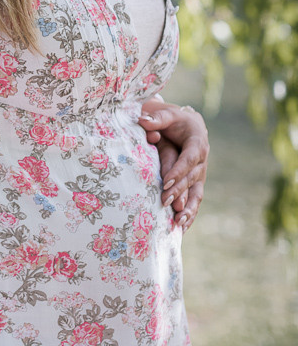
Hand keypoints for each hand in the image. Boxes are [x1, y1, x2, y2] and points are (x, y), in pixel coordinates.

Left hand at [139, 100, 208, 230]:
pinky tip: (181, 229)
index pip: (189, 159)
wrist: (186, 125)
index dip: (179, 171)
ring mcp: (200, 173)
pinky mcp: (196, 183)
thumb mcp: (166, 115)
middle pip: (192, 179)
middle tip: (165, 203)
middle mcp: (202, 160)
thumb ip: (156, 118)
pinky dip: (189, 214)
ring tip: (179, 224)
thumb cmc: (174, 120)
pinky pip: (194, 200)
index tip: (166, 183)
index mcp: (198, 142)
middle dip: (179, 192)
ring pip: (197, 193)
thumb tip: (142, 120)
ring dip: (189, 209)